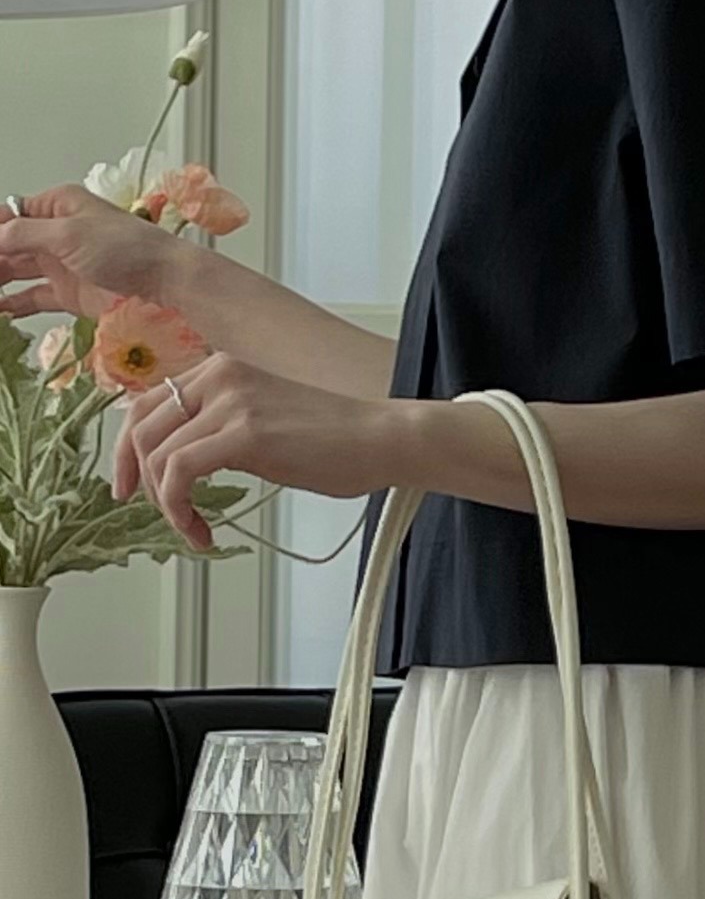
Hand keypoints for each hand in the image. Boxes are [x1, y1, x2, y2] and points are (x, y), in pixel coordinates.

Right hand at [0, 185, 187, 322]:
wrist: (167, 283)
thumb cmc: (125, 248)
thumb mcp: (68, 233)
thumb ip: (24, 233)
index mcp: (57, 207)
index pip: (8, 214)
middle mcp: (56, 233)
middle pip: (8, 244)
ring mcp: (62, 264)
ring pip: (16, 271)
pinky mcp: (70, 294)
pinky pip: (33, 298)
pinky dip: (13, 305)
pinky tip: (0, 312)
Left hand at [117, 354, 398, 549]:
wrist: (382, 438)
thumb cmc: (336, 440)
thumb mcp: (261, 421)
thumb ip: (219, 427)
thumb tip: (179, 460)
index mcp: (220, 369)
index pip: (145, 404)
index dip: (128, 450)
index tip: (131, 486)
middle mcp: (218, 375)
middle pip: (140, 427)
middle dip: (136, 478)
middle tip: (152, 512)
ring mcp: (229, 401)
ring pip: (156, 455)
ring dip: (164, 503)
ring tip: (191, 528)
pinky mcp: (243, 433)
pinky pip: (180, 472)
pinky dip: (178, 508)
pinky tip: (201, 529)